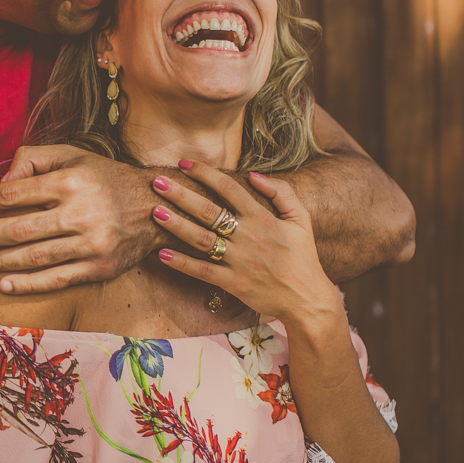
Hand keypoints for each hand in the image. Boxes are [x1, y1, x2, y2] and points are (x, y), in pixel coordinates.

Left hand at [0, 145, 161, 293]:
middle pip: (18, 229)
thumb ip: (33, 159)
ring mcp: (91, 244)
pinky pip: (56, 280)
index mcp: (70, 182)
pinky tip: (3, 283)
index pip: (13, 193)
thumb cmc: (103, 178)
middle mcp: (81, 213)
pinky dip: (27, 284)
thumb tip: (1, 182)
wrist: (155, 206)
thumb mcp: (72, 155)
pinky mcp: (99, 268)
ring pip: (33, 257)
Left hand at [151, 160, 342, 326]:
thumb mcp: (301, 219)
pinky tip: (161, 253)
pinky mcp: (232, 283)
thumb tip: (254, 175)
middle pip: (208, 211)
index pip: (229, 188)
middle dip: (181, 194)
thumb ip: (282, 192)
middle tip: (157, 182)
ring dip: (176, 225)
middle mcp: (248, 236)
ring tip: (155, 212)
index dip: (204, 173)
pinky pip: (202, 271)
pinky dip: (182, 263)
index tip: (183, 163)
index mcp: (263, 218)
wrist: (308, 299)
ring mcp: (239, 260)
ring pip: (202, 239)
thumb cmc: (303, 257)